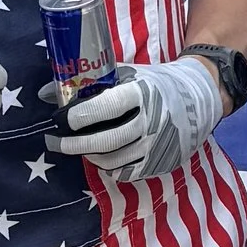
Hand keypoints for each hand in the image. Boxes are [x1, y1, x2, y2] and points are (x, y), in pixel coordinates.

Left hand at [42, 53, 225, 181]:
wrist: (201, 98)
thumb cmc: (157, 83)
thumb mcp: (130, 74)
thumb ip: (92, 82)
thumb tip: (46, 92)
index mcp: (144, 93)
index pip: (106, 107)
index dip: (78, 115)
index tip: (59, 119)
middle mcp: (153, 121)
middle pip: (106, 141)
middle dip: (73, 144)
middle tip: (53, 141)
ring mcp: (159, 146)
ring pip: (113, 160)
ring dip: (88, 156)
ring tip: (75, 147)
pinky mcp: (162, 163)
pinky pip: (126, 172)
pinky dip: (108, 166)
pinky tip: (99, 157)